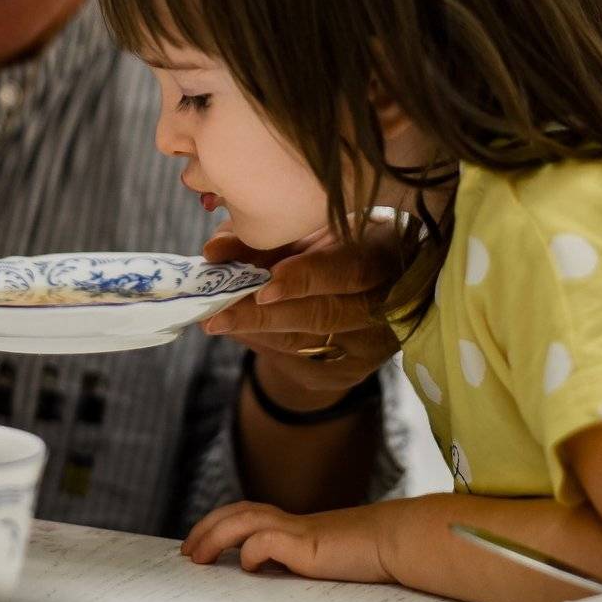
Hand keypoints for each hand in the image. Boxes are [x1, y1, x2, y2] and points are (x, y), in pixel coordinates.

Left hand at [181, 500, 390, 582]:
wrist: (399, 541)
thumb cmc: (368, 554)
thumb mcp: (325, 557)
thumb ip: (298, 560)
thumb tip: (267, 568)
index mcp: (294, 525)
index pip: (246, 514)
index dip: (218, 525)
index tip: (197, 545)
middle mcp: (291, 522)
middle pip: (237, 513)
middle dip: (206, 528)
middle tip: (186, 552)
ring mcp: (299, 530)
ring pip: (244, 521)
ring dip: (215, 536)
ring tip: (196, 557)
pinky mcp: (308, 544)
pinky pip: (268, 540)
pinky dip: (251, 550)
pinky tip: (246, 563)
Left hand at [202, 218, 402, 408]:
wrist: (364, 286)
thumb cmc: (332, 242)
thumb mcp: (306, 230)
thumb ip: (265, 237)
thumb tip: (214, 251)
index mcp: (388, 252)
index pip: (350, 270)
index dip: (308, 278)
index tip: (263, 287)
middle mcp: (389, 304)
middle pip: (323, 315)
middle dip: (262, 315)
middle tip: (215, 313)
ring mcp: (372, 344)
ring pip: (304, 342)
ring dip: (252, 330)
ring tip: (212, 318)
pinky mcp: (348, 371)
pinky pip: (295, 360)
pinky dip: (259, 342)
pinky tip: (233, 329)